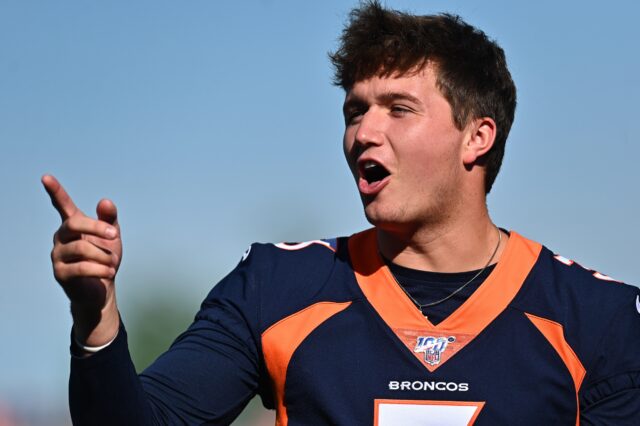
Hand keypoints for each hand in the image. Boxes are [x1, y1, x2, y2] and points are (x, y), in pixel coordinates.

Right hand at [42, 174, 121, 345]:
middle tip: (114, 234)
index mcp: (73, 226)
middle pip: (74, 224)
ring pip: (81, 248)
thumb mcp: (112, 237)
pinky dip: (99, 269)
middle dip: (97, 228)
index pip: (62, 205)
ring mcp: (57, 255)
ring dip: (103, 255)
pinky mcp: (60, 273)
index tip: (46, 177)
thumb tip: (105, 201)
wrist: (102, 289)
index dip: (55, 191)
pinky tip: (109, 273)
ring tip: (113, 263)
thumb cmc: (105, 259)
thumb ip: (109, 219)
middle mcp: (61, 238)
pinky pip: (81, 267)